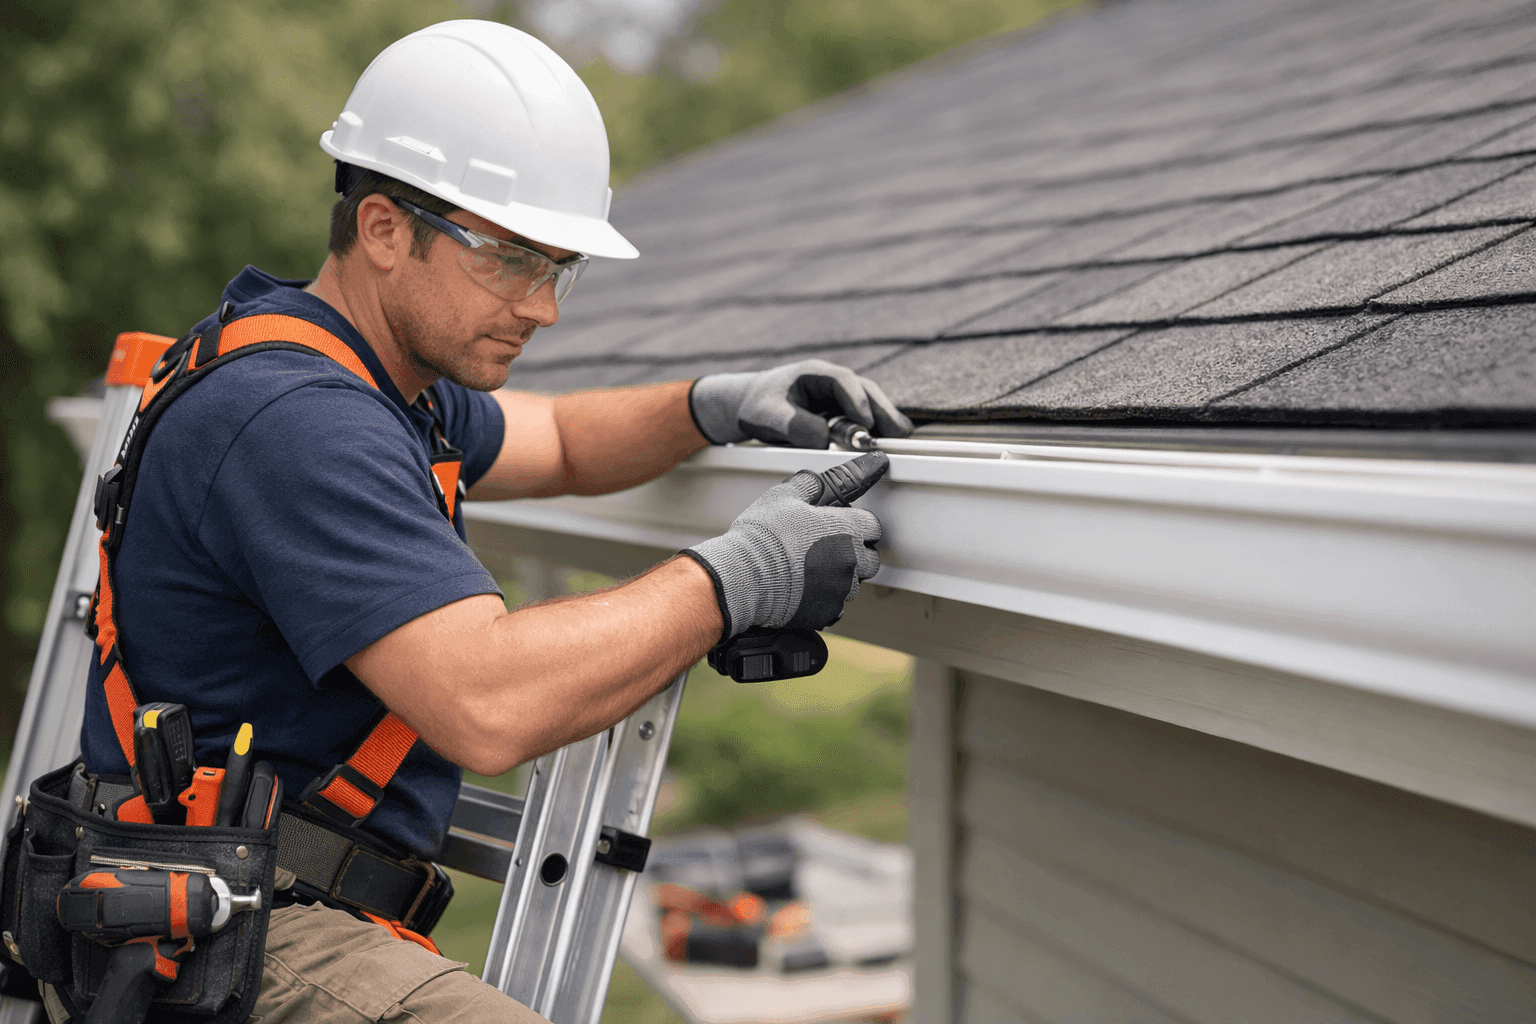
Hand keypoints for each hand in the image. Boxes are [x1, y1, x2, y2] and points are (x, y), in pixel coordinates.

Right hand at [682, 471, 882, 638]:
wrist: (743, 577)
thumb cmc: (763, 537)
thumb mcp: (784, 496)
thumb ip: (811, 485)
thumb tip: (819, 480)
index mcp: (846, 528)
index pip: (873, 525)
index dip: (859, 524)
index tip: (845, 526)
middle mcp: (851, 561)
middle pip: (870, 558)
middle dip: (856, 553)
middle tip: (830, 549)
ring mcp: (841, 589)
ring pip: (853, 583)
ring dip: (840, 577)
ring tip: (812, 570)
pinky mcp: (827, 611)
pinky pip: (836, 605)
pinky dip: (825, 598)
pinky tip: (806, 588)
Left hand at [689, 360, 913, 447]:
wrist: (748, 405)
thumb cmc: (757, 405)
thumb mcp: (769, 416)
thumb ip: (795, 426)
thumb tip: (824, 440)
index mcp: (815, 373)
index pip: (843, 381)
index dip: (857, 400)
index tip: (864, 423)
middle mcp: (833, 382)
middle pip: (866, 391)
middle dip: (883, 411)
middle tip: (898, 433)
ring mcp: (839, 397)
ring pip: (870, 405)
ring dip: (885, 420)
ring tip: (899, 439)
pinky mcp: (841, 413)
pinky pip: (864, 418)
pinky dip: (876, 428)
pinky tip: (887, 442)